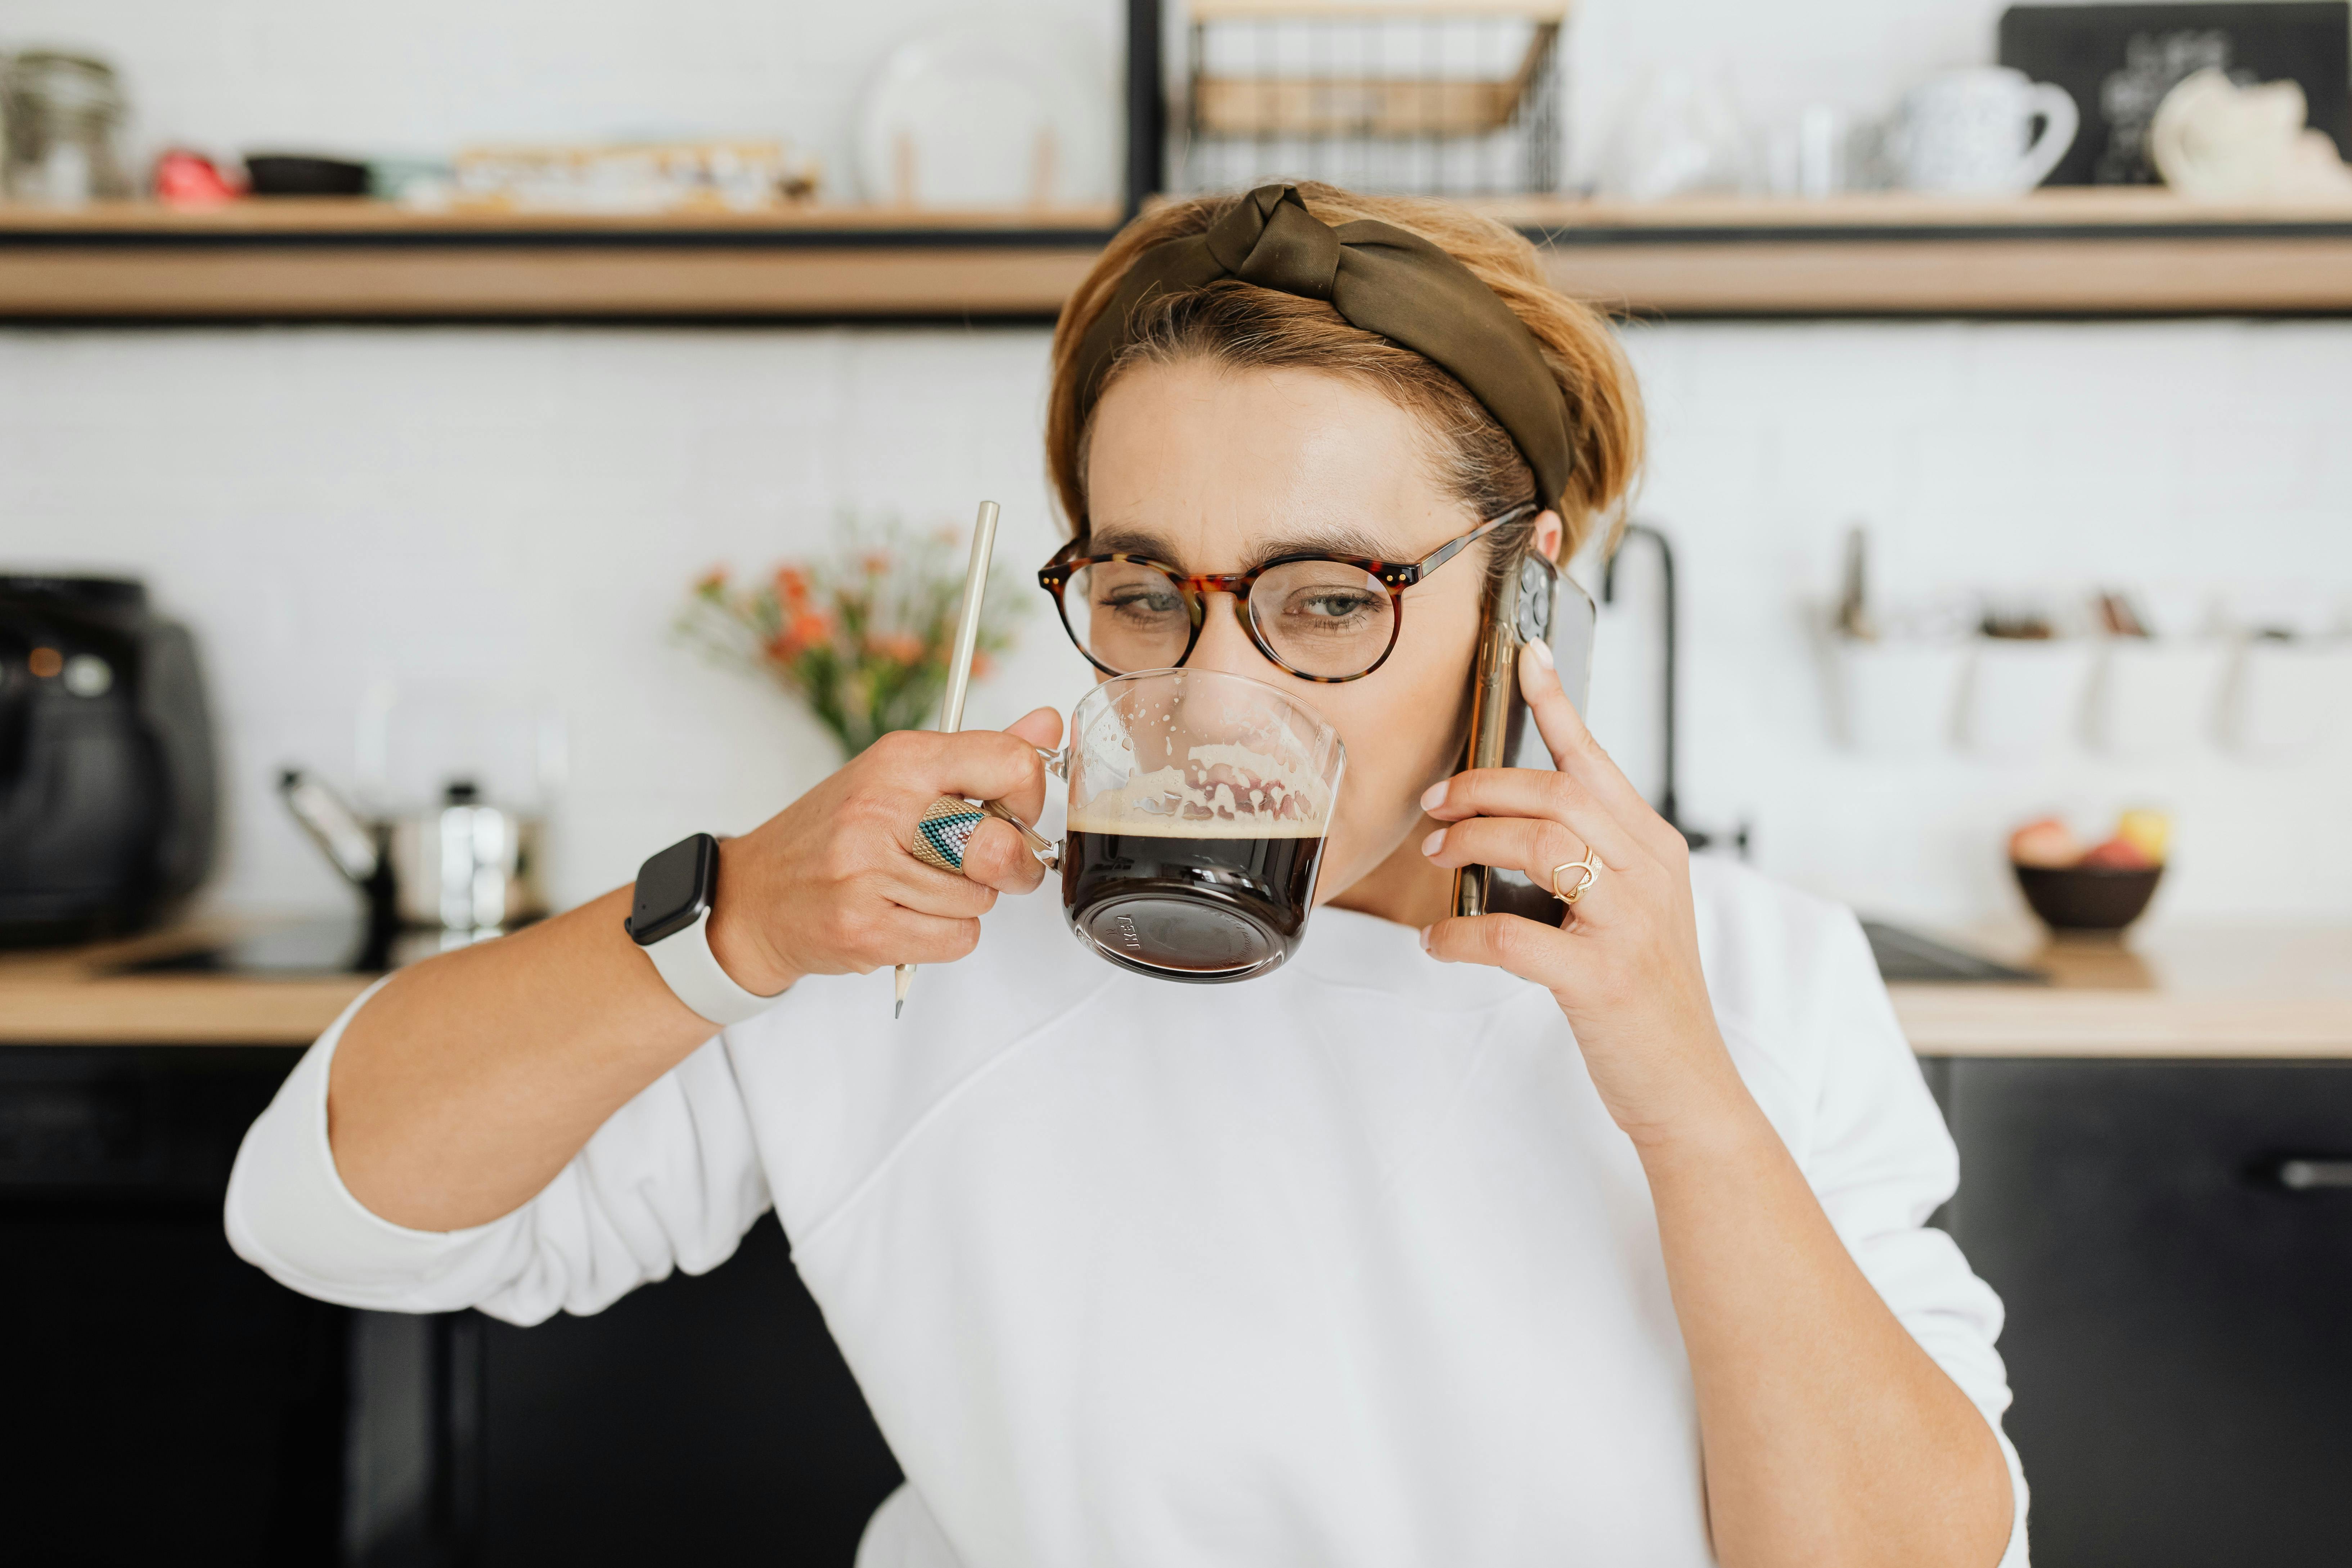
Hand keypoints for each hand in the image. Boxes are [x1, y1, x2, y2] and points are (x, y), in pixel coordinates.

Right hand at [705, 707, 1063, 995]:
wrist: (755, 897)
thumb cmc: (834, 836)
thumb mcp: (900, 776)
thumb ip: (981, 755)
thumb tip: (1050, 723)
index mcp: (899, 760)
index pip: (1010, 763)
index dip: (1028, 797)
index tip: (1010, 812)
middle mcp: (882, 808)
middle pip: (999, 843)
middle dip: (1011, 864)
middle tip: (988, 865)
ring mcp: (868, 871)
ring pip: (981, 899)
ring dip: (967, 902)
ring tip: (921, 888)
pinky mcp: (866, 928)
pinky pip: (957, 939)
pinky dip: (946, 936)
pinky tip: (909, 916)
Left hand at [1416, 643, 1741, 1147]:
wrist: (1687, 1086)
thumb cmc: (1643, 997)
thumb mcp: (1630, 912)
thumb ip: (1590, 861)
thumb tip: (1509, 824)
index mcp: (1656, 849)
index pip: (1597, 760)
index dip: (1558, 704)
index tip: (1525, 656)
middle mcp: (1650, 873)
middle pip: (1555, 794)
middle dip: (1482, 789)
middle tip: (1435, 809)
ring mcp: (1630, 924)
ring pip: (1539, 845)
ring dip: (1471, 843)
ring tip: (1436, 859)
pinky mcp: (1602, 979)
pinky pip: (1510, 935)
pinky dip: (1460, 933)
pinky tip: (1438, 940)